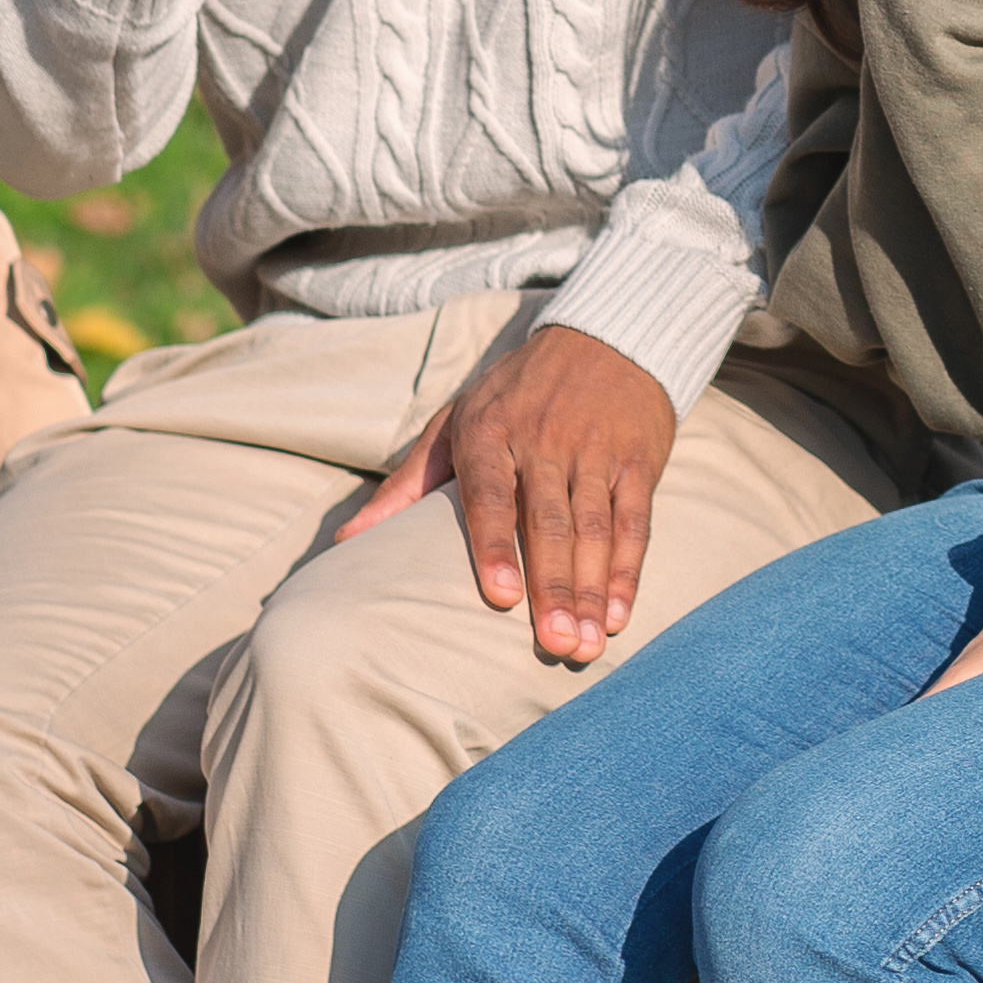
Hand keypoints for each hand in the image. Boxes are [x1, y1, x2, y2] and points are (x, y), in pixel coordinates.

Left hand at [336, 324, 676, 664]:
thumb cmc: (515, 392)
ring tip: (589, 645)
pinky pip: (634, 521)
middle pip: (550, 522)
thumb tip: (344, 544)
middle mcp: (544, 440)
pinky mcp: (638, 460)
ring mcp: (595, 450)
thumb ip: (405, 485)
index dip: (497, 545)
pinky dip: (627, 569)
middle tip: (557, 646)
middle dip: (554, 587)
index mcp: (489, 431)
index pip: (491, 494)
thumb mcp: (455, 422)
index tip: (501, 597)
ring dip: (593, 590)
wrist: (606, 337)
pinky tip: (620, 613)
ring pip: (595, 528)